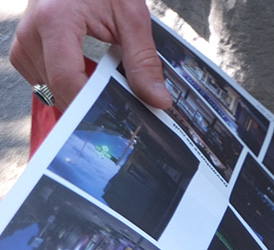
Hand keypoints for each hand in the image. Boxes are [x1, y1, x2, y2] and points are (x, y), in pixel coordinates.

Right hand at [9, 0, 170, 109]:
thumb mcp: (130, 17)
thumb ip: (143, 60)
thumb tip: (157, 99)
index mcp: (54, 20)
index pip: (66, 78)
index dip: (91, 104)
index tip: (118, 117)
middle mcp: (31, 33)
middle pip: (58, 88)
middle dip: (91, 102)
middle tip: (120, 103)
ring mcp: (24, 42)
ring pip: (51, 90)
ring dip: (79, 93)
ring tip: (103, 80)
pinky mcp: (24, 50)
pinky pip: (44, 81)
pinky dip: (68, 84)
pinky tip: (87, 74)